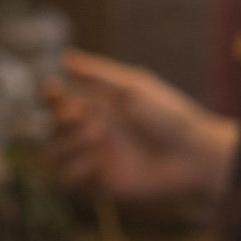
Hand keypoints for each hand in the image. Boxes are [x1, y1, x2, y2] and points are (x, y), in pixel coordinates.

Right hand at [45, 51, 239, 215]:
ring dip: (67, 144)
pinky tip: (96, 163)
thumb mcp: (133, 88)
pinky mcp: (101, 183)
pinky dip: (74, 170)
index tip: (52, 89)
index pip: (60, 100)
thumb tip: (64, 56)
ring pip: (54, 155)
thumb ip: (98, 74)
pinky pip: (68, 181)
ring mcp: (95, 158)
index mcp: (99, 106)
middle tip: (81, 115)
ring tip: (96, 137)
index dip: (48, 95)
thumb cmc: (168, 116)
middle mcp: (92, 131)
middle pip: (51, 127)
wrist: (192, 155)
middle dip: (59, 120)